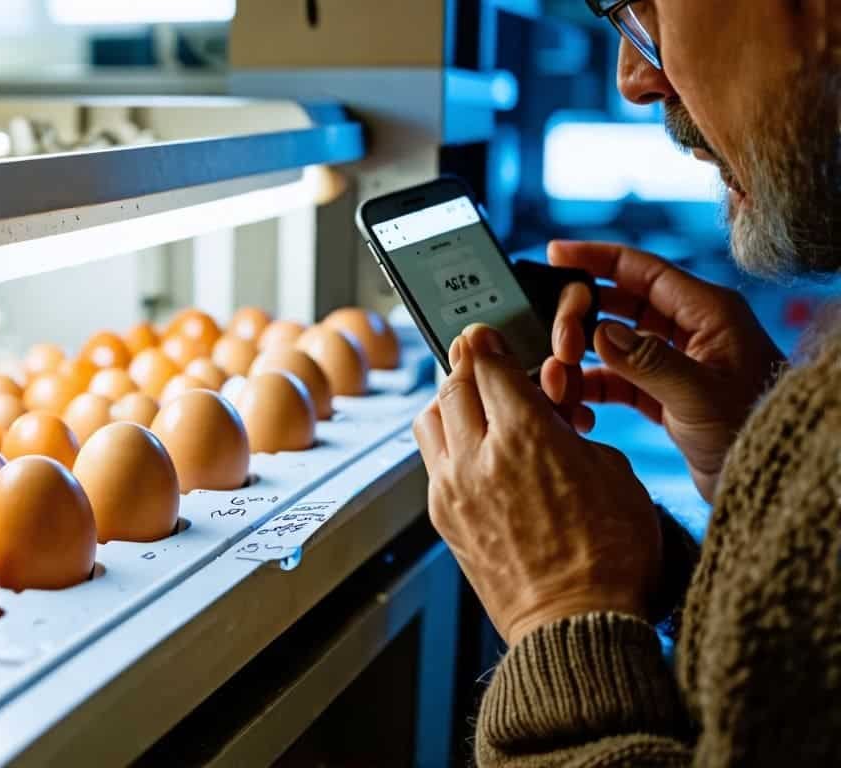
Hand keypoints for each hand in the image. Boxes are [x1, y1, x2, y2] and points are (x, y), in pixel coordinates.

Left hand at [415, 324, 663, 645]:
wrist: (577, 624)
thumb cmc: (612, 553)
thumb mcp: (613, 472)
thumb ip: (569, 431)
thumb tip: (546, 417)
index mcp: (525, 435)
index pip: (486, 363)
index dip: (486, 341)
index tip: (485, 333)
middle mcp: (477, 457)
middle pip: (451, 384)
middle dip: (464, 363)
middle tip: (476, 355)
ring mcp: (451, 489)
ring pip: (429, 420)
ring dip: (447, 401)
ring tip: (471, 401)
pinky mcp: (443, 518)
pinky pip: (431, 461)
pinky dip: (445, 442)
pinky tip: (471, 449)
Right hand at [542, 241, 784, 500]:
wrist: (773, 478)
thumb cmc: (752, 430)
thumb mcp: (700, 394)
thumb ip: (648, 361)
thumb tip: (598, 333)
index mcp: (707, 311)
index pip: (640, 269)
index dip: (594, 258)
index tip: (553, 254)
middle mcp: (689, 330)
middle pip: (617, 304)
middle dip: (579, 320)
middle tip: (557, 344)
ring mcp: (673, 362)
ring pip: (609, 343)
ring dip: (579, 359)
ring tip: (558, 380)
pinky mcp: (662, 394)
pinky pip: (613, 380)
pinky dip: (590, 389)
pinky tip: (575, 405)